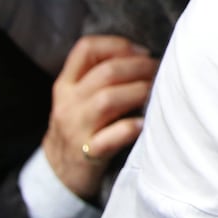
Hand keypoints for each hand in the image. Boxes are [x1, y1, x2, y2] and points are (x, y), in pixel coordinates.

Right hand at [43, 35, 156, 200]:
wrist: (58, 173)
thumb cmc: (80, 127)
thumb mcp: (79, 97)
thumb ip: (101, 76)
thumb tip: (145, 56)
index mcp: (66, 84)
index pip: (86, 49)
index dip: (117, 45)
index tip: (142, 52)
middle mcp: (68, 103)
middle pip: (105, 72)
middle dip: (139, 67)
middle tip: (160, 70)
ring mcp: (76, 129)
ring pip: (107, 100)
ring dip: (138, 92)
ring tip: (155, 92)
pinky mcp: (87, 154)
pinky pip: (109, 138)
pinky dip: (129, 128)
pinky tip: (143, 124)